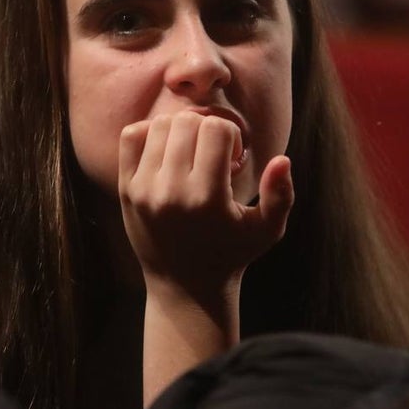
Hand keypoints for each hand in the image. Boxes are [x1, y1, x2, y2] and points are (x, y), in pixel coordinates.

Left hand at [118, 111, 293, 301]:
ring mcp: (144, 190)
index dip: (231, 136)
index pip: (216, 129)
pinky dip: (150, 133)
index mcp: (207, 198)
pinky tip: (167, 152)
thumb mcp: (266, 230)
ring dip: (180, 131)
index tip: (232, 159)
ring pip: (160, 125)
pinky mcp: (125, 189)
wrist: (184, 287)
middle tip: (212, 154)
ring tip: (191, 154)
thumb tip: (282, 159)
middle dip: (206, 129)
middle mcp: (171, 192)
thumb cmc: (231, 253)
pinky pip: (131, 136)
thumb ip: (282, 195)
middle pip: (187, 122)